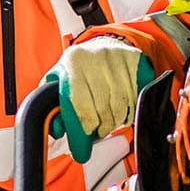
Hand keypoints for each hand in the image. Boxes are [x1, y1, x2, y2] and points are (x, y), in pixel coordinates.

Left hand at [44, 37, 155, 161]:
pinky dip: (130, 111)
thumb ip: (53, 105)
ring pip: (121, 105)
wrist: (103, 44)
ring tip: (109, 121)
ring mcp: (116, 58)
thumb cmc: (78, 67)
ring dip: (116, 121)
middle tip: (98, 133)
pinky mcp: (134, 61)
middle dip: (100, 128)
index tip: (83, 146)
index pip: (78, 104)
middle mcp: (94, 58)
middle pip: (102, 108)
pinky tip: (123, 110)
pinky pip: (136, 97)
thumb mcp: (58, 79)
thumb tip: (57, 130)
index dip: (82, 129)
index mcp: (72, 62)